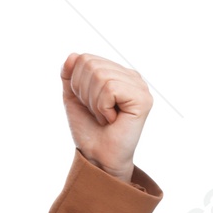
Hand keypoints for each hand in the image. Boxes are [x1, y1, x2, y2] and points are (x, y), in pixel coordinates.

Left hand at [60, 53, 151, 179]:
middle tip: (97, 113)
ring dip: (94, 103)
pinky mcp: (142, 99)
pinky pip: (110, 89)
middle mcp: (131, 76)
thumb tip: (72, 55)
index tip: (88, 105)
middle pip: (91, 64)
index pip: (85, 58)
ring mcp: (139, 86)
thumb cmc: (89, 130)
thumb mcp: (73, 98)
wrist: (98, 157)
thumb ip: (70, 75)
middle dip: (84, 93)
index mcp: (117, 73)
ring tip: (105, 117)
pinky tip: (112, 119)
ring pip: (100, 76)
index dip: (77, 84)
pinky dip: (103, 108)